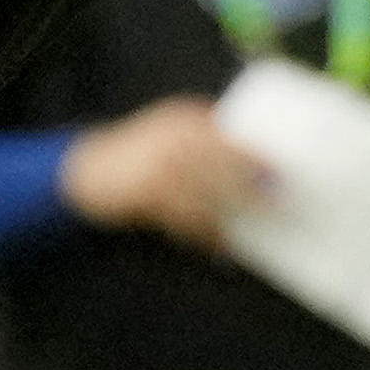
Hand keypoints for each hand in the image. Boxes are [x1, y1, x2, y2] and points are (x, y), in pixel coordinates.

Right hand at [57, 99, 273, 242]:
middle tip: (278, 202)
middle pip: (222, 168)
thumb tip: (250, 146)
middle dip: (252, 188)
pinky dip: (206, 236)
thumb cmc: (138, 149)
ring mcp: (160, 172)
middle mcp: (173, 143)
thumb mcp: (168, 127)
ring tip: (252, 228)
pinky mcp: (150, 199)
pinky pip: (187, 222)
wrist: (90, 170)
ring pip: (207, 199)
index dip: (253, 155)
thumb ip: (203, 131)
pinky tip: (221, 247)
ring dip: (232, 216)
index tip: (278, 169)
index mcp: (182, 122)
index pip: (226, 137)